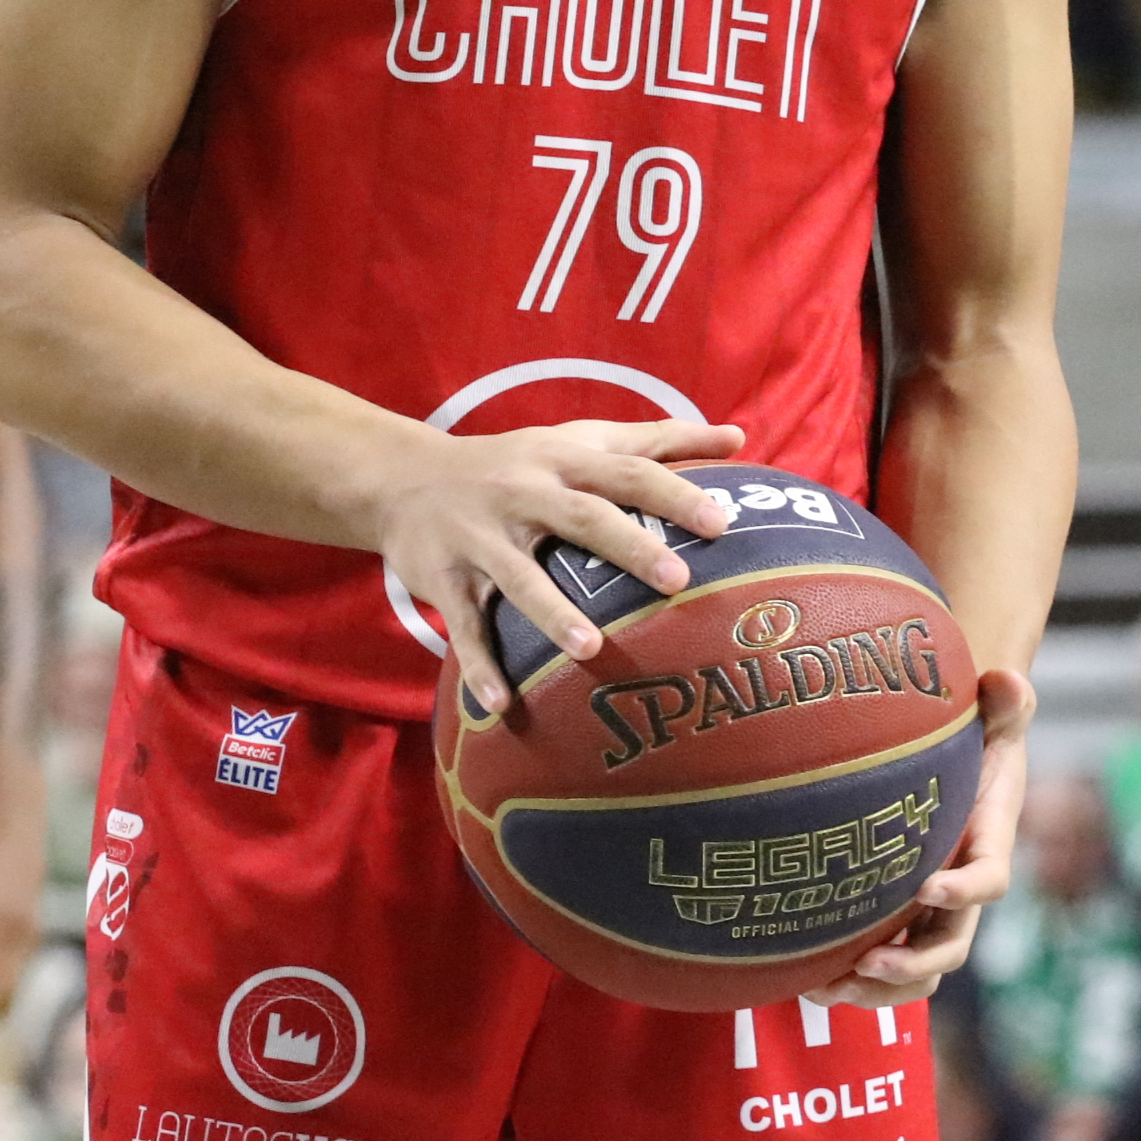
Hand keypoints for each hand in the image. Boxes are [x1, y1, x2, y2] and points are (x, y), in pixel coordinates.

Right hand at [366, 417, 740, 714]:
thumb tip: (739, 435)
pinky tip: (503, 705)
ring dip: (553, 613)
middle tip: (677, 579)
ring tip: (591, 648)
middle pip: (582, 518)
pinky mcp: (444, 580)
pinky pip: (464, 627)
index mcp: (561, 461)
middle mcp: (522, 494)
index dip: (673, 494)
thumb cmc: (516, 463)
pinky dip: (480, 666)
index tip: (720, 523)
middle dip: (628, 546)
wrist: (401, 477)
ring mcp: (480, 539)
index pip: (626, 472)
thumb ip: (658, 439)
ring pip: (519, 578)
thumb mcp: (578, 440)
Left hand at [807, 671, 1034, 1009]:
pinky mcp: (899, 918)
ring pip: (915, 971)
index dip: (964, 889)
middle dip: (911, 964)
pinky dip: (850, 980)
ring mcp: (929, 911)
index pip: (990, 880)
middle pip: (949, 947)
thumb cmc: (977, 733)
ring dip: (876, 990)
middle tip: (867, 963)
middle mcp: (962, 889)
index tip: (929, 887)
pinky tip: (802, 980)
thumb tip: (1005, 679)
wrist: (958, 757)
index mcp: (989, 844)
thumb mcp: (997, 712)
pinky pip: (883, 964)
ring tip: (825, 990)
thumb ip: (1007, 700)